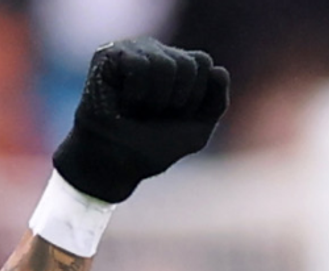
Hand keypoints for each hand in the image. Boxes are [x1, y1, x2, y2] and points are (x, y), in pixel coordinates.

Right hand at [53, 37, 230, 202]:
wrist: (116, 163)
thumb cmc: (153, 147)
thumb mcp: (197, 129)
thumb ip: (217, 102)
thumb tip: (219, 70)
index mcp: (178, 65)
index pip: (203, 62)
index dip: (195, 96)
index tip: (176, 115)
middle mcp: (156, 51)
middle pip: (189, 62)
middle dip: (178, 100)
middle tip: (154, 114)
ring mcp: (132, 49)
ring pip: (166, 64)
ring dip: (156, 100)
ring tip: (138, 109)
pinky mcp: (109, 54)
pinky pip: (140, 65)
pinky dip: (137, 93)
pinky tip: (125, 102)